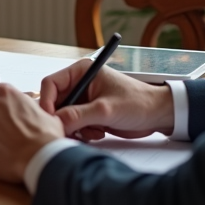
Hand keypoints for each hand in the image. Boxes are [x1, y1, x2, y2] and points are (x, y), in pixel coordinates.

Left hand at [0, 84, 63, 183]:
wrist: (38, 158)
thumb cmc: (44, 139)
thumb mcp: (46, 115)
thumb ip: (32, 109)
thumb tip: (34, 114)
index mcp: (6, 92)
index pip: (0, 95)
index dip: (7, 108)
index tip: (10, 118)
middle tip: (6, 134)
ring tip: (2, 147)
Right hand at [38, 58, 174, 140]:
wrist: (158, 115)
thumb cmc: (138, 102)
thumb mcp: (106, 109)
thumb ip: (78, 115)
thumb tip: (56, 121)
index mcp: (81, 72)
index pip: (50, 84)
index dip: (46, 101)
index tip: (50, 119)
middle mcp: (80, 84)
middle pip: (55, 102)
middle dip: (62, 119)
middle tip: (70, 131)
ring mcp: (84, 100)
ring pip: (64, 116)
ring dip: (74, 128)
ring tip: (92, 131)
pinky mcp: (89, 114)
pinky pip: (74, 125)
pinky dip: (82, 132)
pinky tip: (98, 132)